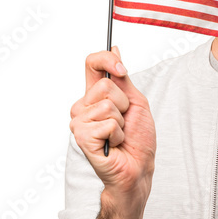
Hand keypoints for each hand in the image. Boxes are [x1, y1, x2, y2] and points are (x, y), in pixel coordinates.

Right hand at [69, 45, 155, 198]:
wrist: (138, 169)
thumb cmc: (137, 141)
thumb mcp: (136, 103)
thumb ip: (123, 79)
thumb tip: (115, 49)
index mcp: (95, 96)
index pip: (92, 64)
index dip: (106, 59)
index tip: (122, 68)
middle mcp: (83, 106)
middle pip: (105, 84)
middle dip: (124, 104)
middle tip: (124, 123)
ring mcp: (79, 121)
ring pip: (107, 105)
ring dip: (121, 123)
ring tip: (118, 137)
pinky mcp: (81, 136)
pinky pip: (107, 123)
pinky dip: (117, 135)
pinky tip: (113, 145)